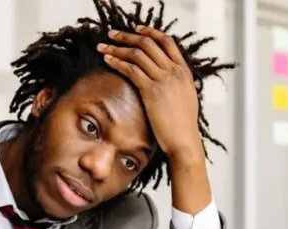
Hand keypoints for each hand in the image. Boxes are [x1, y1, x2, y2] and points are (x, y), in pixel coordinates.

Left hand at [98, 26, 203, 162]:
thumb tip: (164, 76)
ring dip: (117, 47)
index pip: (167, 42)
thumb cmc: (182, 125)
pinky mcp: (152, 91)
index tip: (136, 29)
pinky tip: (107, 60)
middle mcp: (174, 71)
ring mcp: (164, 80)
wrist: (184, 140)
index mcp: (184, 71)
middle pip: (149, 43)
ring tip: (103, 46)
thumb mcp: (185, 97)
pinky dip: (117, 62)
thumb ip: (175, 82)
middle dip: (127, 36)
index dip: (150, 32)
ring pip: (137, 54)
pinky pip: (131, 70)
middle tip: (112, 34)